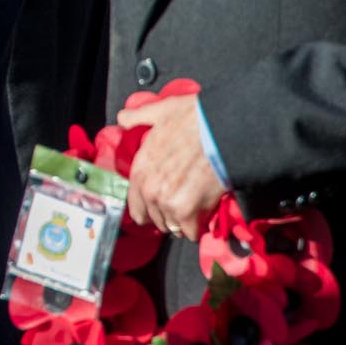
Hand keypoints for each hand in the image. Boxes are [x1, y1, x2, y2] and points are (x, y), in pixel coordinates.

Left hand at [118, 93, 225, 240]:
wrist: (222, 131)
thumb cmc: (194, 120)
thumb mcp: (159, 112)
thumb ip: (138, 117)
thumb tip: (123, 119)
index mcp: (140, 170)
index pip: (136, 207)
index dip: (149, 209)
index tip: (161, 208)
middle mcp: (149, 190)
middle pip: (155, 220)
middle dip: (168, 215)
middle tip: (184, 205)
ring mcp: (166, 203)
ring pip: (173, 227)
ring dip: (183, 222)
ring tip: (196, 208)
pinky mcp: (188, 212)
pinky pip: (191, 232)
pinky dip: (200, 227)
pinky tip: (206, 213)